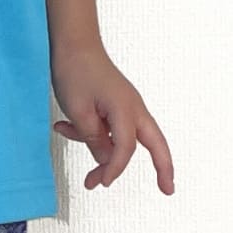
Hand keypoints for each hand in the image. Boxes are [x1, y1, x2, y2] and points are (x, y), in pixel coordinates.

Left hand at [50, 42, 174, 194]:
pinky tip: (63, 126)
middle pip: (155, 143)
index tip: (100, 182)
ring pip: (125, 137)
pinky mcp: (115, 102)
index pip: (125, 150)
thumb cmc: (75, 71)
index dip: (114, 170)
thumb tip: (105, 161)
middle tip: (168, 190)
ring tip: (72, 145)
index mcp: (126, 110)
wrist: (72, 41)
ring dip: (102, 148)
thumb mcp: (79, 111)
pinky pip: (109, 125)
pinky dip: (91, 130)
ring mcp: (126, 104)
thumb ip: (94, 140)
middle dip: (163, 167)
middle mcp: (133, 108)